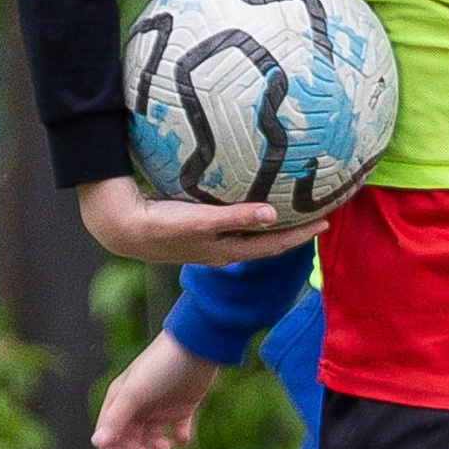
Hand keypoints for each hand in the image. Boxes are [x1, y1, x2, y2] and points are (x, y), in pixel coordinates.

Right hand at [75, 173, 310, 267]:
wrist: (121, 227)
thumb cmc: (161, 225)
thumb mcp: (202, 221)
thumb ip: (238, 217)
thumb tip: (275, 213)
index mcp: (227, 252)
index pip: (274, 245)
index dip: (301, 235)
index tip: (326, 222)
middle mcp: (222, 250)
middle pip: (266, 241)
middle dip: (292, 229)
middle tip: (316, 212)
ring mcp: (208, 241)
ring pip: (249, 232)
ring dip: (271, 221)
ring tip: (291, 205)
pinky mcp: (194, 229)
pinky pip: (232, 221)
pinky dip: (247, 213)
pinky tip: (247, 196)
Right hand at [93, 332, 222, 448]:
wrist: (198, 347)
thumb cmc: (161, 365)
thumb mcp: (135, 392)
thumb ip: (116, 419)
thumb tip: (96, 443)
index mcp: (121, 399)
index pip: (109, 433)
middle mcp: (138, 405)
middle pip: (130, 440)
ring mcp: (160, 407)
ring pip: (152, 439)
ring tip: (166, 446)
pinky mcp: (183, 408)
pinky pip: (178, 432)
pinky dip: (180, 440)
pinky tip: (182, 438)